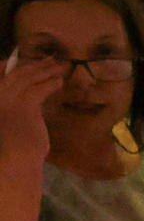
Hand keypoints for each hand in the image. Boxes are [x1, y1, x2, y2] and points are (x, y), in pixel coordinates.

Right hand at [0, 47, 55, 164]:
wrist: (15, 161)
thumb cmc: (13, 149)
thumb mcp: (10, 124)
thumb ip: (14, 109)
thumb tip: (27, 99)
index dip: (10, 65)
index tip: (24, 61)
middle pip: (13, 73)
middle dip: (32, 64)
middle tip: (49, 60)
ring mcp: (7, 99)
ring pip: (27, 78)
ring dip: (45, 70)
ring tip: (59, 67)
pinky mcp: (24, 106)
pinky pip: (38, 89)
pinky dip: (50, 83)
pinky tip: (59, 82)